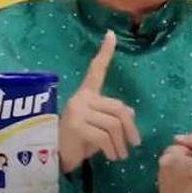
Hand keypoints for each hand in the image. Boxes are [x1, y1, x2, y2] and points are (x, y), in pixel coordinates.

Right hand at [58, 30, 140, 172]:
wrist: (57, 157)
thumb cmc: (80, 141)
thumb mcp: (100, 127)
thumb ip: (114, 117)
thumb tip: (130, 113)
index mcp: (87, 94)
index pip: (97, 70)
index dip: (105, 52)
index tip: (111, 35)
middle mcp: (81, 98)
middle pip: (119, 108)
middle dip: (130, 128)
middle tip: (134, 144)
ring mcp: (77, 110)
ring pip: (113, 124)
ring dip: (121, 142)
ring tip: (122, 155)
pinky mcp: (75, 124)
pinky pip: (103, 136)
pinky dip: (112, 148)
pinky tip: (112, 156)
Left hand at [157, 132, 191, 192]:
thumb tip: (176, 138)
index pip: (172, 158)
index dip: (177, 151)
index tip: (188, 153)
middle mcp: (184, 187)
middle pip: (165, 160)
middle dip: (176, 155)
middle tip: (191, 161)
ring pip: (162, 169)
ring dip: (172, 166)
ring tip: (188, 172)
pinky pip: (161, 180)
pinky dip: (170, 177)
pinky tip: (184, 181)